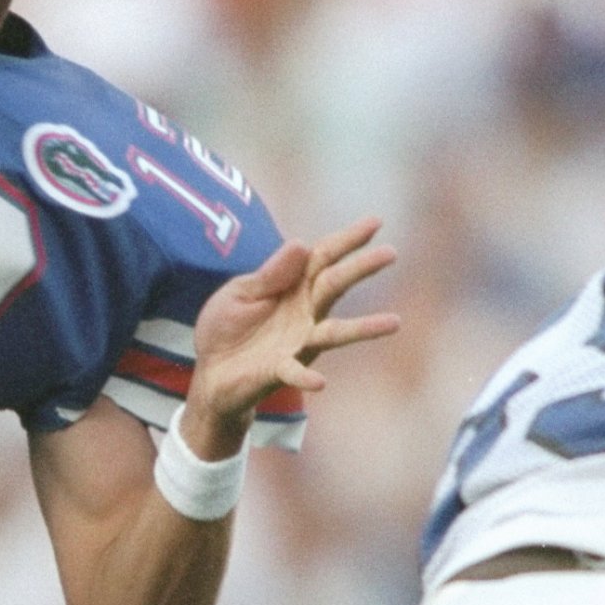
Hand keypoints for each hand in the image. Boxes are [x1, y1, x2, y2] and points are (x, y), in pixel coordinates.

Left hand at [184, 216, 398, 454]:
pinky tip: (320, 382)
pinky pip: (295, 372)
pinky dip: (306, 377)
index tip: (375, 222)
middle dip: (361, 268)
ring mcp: (297, 342)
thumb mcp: (241, 292)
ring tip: (394, 322)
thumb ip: (270, 274)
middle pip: (335, 285)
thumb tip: (301, 244)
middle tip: (390, 253)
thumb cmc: (228, 327)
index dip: (347, 240)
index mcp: (293, 286)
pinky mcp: (279, 370)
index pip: (323, 257)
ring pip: (334, 332)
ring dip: (363, 328)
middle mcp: (304, 313)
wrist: (209, 371)